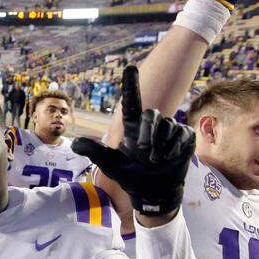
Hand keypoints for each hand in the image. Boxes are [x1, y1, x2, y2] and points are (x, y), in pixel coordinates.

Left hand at [72, 66, 194, 217]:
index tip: (130, 67)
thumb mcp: (111, 165)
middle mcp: (151, 125)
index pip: (132, 102)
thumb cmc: (131, 176)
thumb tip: (74, 143)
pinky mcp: (184, 137)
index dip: (131, 84)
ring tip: (156, 160)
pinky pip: (182, 134)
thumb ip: (95, 152)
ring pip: (168, 125)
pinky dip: (175, 148)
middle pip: (151, 115)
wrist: (154, 191)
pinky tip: (170, 158)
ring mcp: (169, 130)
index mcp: (132, 127)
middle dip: (148, 132)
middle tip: (145, 151)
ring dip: (161, 145)